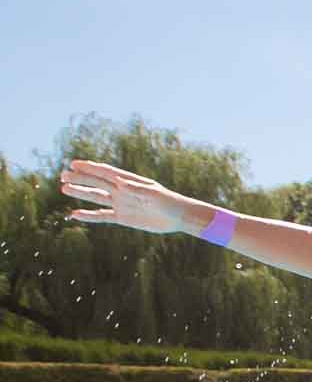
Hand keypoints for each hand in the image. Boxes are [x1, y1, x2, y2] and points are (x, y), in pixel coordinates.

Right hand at [59, 159, 194, 233]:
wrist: (178, 217)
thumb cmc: (169, 202)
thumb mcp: (154, 194)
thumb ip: (136, 189)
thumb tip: (119, 183)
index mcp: (129, 181)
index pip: (105, 172)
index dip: (90, 167)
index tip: (74, 164)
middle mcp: (122, 191)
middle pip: (96, 183)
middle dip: (80, 178)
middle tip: (62, 175)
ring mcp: (121, 204)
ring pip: (96, 197)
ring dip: (80, 193)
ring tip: (64, 189)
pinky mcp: (122, 218)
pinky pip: (102, 216)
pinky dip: (88, 216)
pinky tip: (75, 214)